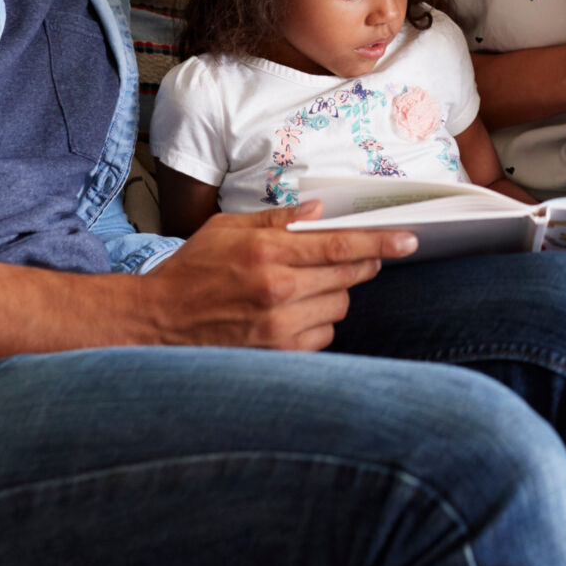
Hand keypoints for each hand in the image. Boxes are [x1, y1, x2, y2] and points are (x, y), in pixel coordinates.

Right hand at [145, 203, 414, 351]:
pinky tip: (293, 314)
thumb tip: (319, 211)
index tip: (409, 240)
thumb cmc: (191, 271)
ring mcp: (278, 327)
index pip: (341, 245)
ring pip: (338, 308)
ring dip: (333, 294)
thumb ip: (277, 219)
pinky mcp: (277, 355)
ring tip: (305, 287)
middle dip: (359, 264)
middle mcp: (278, 290)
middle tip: (356, 257)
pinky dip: (317, 324)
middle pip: (348, 276)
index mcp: (268, 252)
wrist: (156, 323)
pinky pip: (322, 337)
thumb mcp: (227, 228)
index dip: (381, 242)